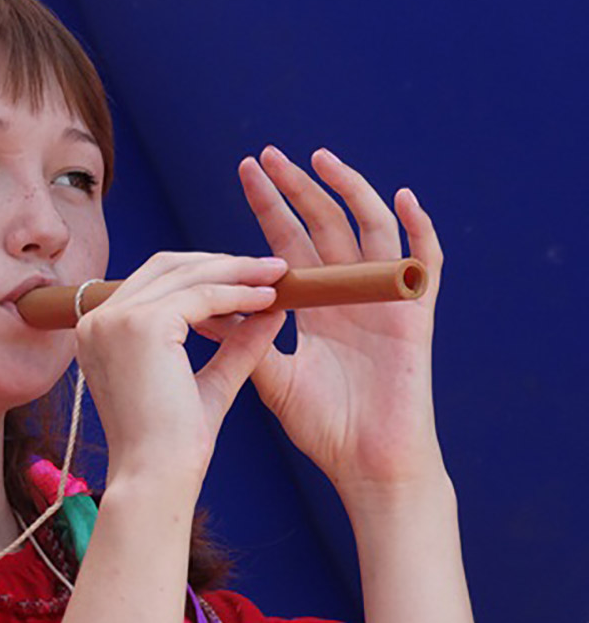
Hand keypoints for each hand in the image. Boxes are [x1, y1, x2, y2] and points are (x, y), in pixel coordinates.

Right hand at [74, 252, 288, 488]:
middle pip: (166, 266)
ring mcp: (115, 320)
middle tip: (269, 268)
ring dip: (237, 272)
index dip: (201, 272)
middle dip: (222, 262)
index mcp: (98, 334)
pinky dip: (239, 293)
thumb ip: (232, 346)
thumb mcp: (206, 383)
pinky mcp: (142, 324)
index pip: (152, 282)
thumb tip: (270, 312)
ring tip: (277, 278)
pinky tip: (268, 300)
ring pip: (187, 274)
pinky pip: (202, 295)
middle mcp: (97, 321)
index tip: (244, 278)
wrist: (156, 477)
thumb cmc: (173, 446)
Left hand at [203, 146, 446, 496]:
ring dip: (347, 190)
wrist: (367, 466)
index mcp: (315, 305)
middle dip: (296, 188)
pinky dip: (420, 229)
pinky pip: (426, 263)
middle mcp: (349, 294)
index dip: (270, 207)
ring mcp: (384, 301)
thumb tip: (197, 307)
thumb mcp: (271, 377)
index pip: (288, 243)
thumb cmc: (323, 427)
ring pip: (371, 228)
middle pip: (324, 225)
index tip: (245, 173)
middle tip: (266, 156)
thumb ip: (242, 339)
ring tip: (319, 158)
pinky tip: (403, 197)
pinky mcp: (415, 317)